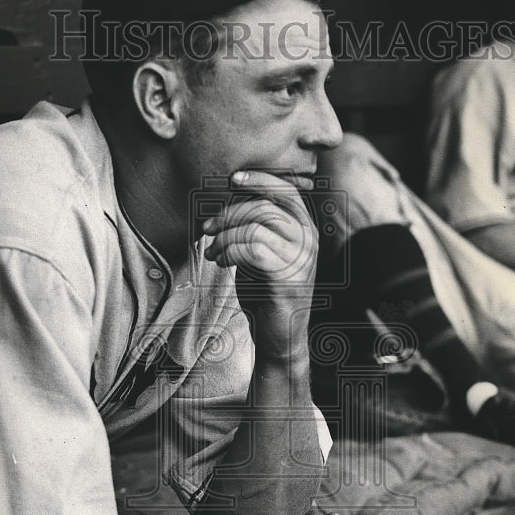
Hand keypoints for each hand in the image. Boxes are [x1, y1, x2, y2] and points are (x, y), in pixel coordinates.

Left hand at [202, 169, 318, 361]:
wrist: (279, 335)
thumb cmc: (266, 291)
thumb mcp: (262, 252)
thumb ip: (255, 226)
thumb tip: (230, 199)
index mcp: (305, 228)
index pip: (286, 190)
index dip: (259, 179)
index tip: (232, 179)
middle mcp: (308, 239)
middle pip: (263, 207)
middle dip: (228, 214)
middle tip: (207, 229)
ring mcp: (300, 259)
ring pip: (254, 227)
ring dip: (224, 237)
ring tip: (213, 252)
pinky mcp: (286, 278)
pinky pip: (251, 250)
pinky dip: (229, 252)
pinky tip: (222, 262)